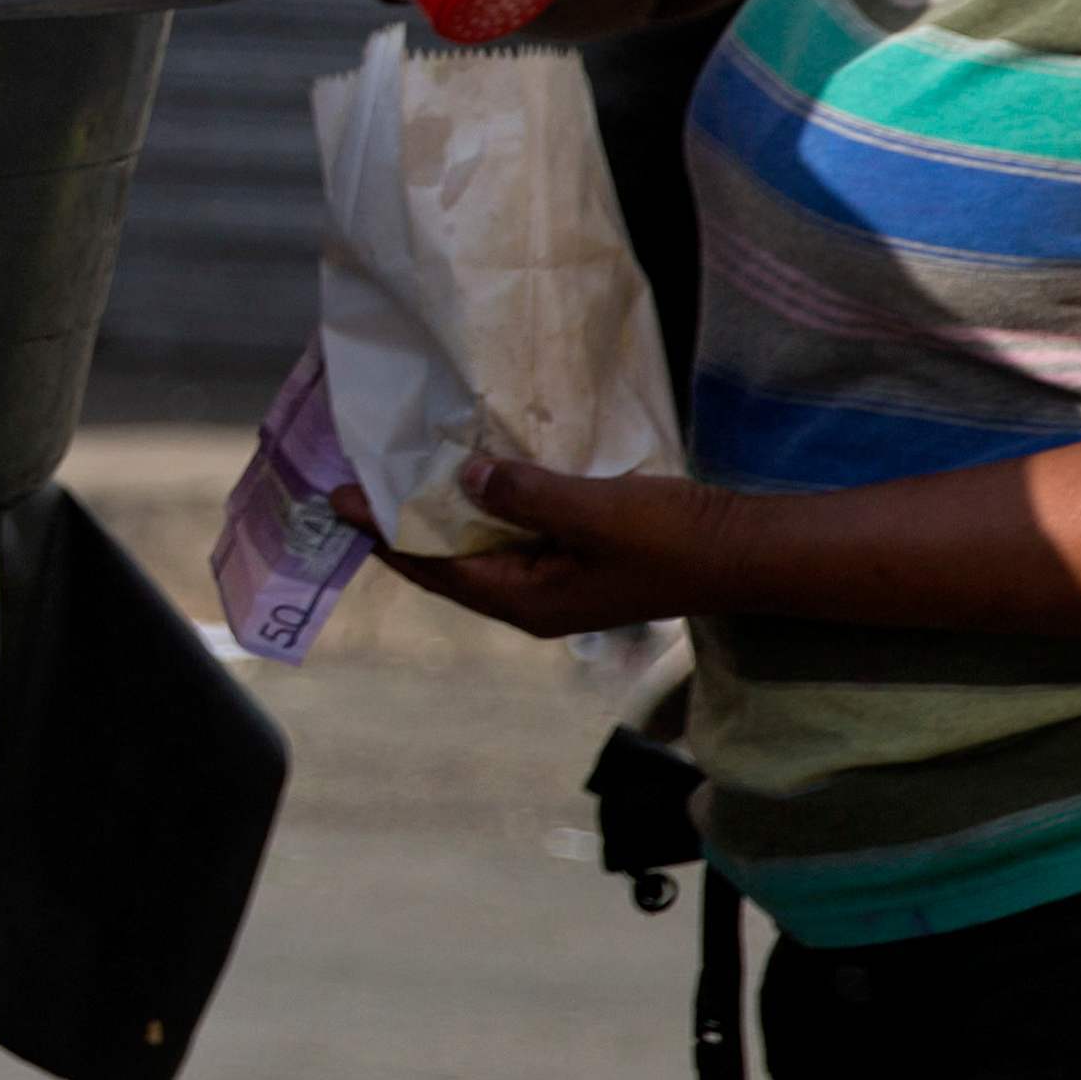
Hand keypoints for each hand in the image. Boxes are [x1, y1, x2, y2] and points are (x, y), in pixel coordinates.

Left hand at [349, 456, 714, 637]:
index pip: (432, 570)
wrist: (743, 552)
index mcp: (526, 601)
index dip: (383, 534)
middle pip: (444, 566)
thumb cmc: (671, 538)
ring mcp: (554, 583)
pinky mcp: (574, 561)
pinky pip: (509, 537)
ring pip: (475, 552)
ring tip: (393, 480)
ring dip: (436, 519)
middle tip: (350, 487)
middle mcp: (531, 601)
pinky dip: (480, 511)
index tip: (338, 498)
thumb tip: (464, 478)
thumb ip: (525, 494)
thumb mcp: (593, 510)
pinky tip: (467, 480)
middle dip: (397, 530)